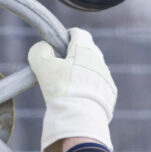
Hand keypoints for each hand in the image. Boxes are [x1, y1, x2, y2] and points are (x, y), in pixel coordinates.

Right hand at [28, 28, 115, 151]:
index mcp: (85, 49)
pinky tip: (78, 96)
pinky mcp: (110, 93)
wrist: (80, 118)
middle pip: (86, 50)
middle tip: (60, 68)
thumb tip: (44, 47)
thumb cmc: (61, 89)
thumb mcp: (42, 66)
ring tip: (68, 86)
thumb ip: (39, 51)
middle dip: (74, 56)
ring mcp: (106, 77)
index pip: (78, 33)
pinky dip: (89, 87)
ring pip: (93, 68)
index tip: (57, 47)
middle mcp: (99, 60)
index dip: (66, 37)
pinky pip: (99, 84)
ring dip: (83, 72)